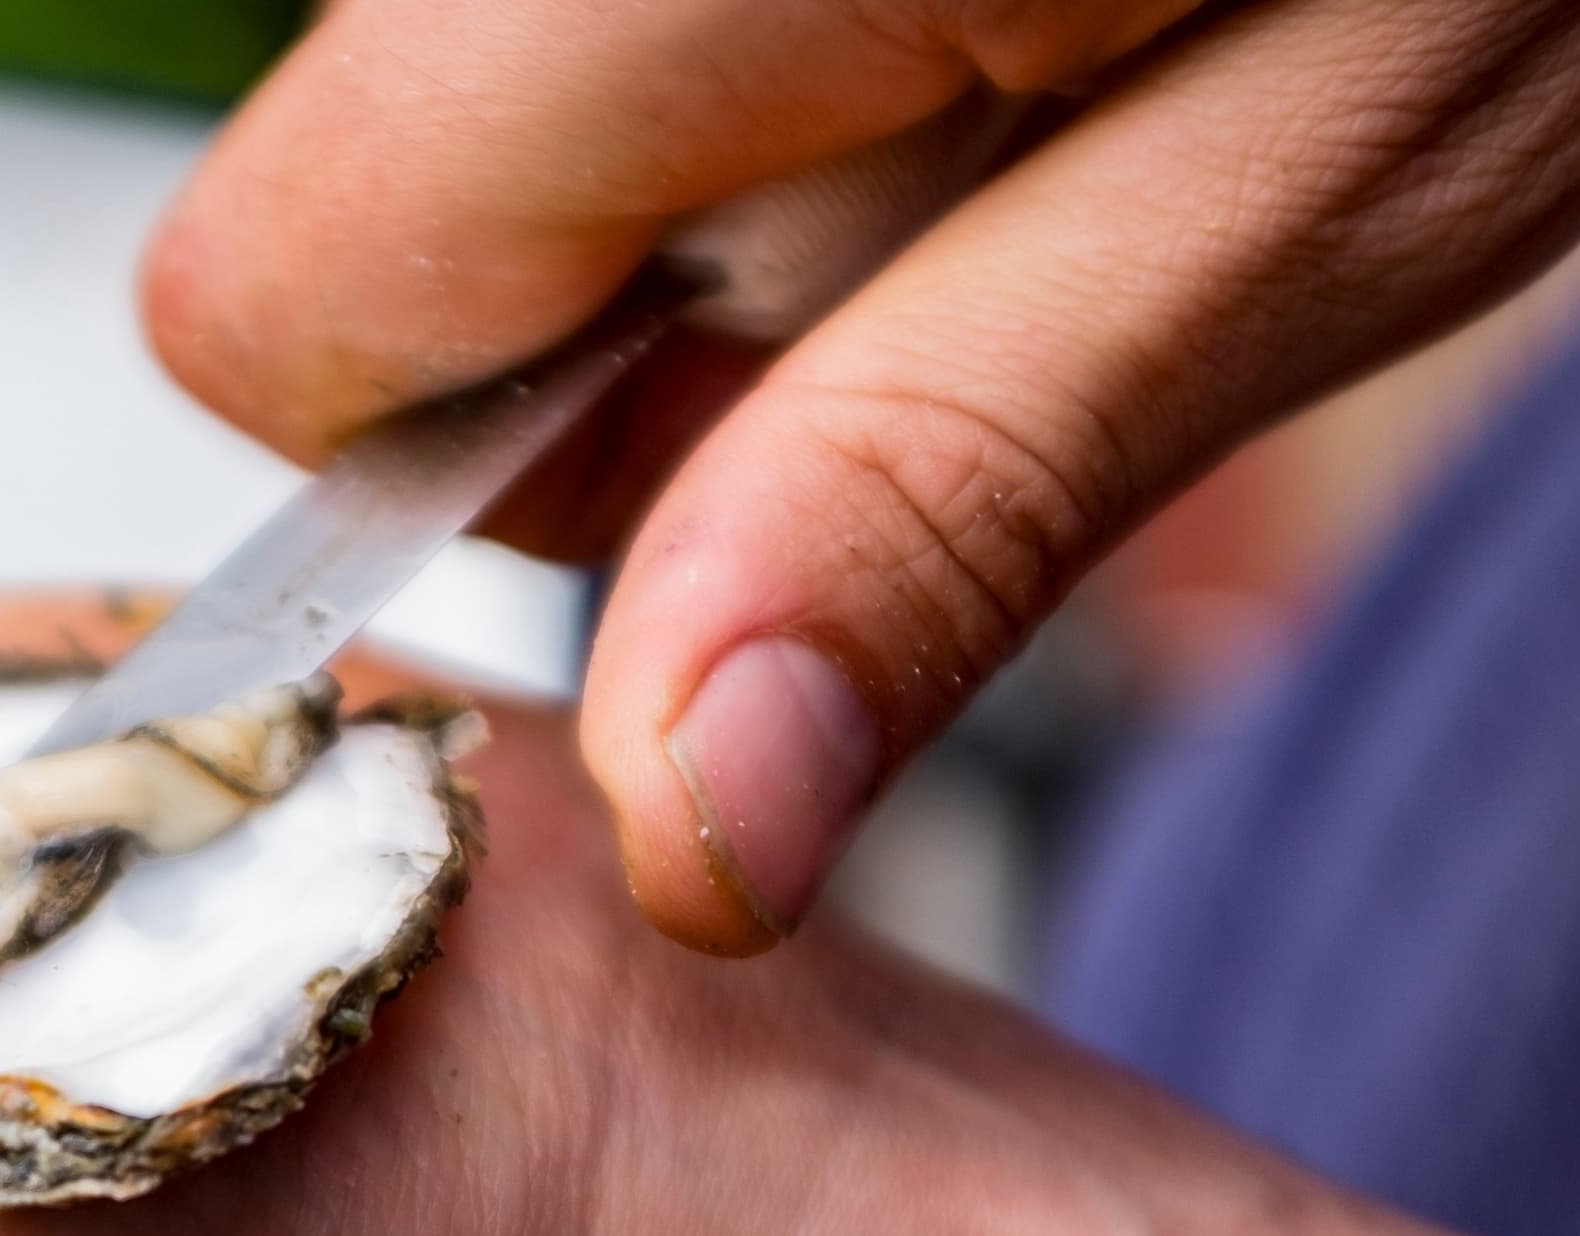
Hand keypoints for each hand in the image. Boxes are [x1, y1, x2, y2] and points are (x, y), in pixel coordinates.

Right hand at [141, 0, 1579, 948]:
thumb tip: (683, 810)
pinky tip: (1012, 0)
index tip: (754, 446)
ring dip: (711, 170)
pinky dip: (771, 46)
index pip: (269, 315)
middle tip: (951, 248)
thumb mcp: (1310, 190)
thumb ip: (945, 491)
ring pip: (483, 84)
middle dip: (608, 315)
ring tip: (1029, 79)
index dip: (488, 458)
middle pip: (354, 193)